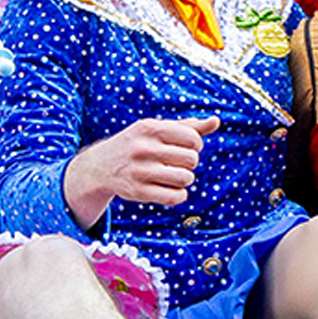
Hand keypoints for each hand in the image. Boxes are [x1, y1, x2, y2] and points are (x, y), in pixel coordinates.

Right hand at [63, 115, 219, 226]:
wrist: (101, 166)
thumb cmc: (139, 144)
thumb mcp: (158, 129)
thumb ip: (189, 126)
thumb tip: (216, 121)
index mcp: (149, 128)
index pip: (192, 137)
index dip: (196, 145)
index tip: (186, 147)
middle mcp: (142, 148)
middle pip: (191, 159)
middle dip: (190, 163)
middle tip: (178, 163)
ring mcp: (139, 171)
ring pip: (186, 178)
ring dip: (185, 179)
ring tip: (175, 176)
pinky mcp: (138, 192)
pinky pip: (175, 197)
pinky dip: (179, 195)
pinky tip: (172, 190)